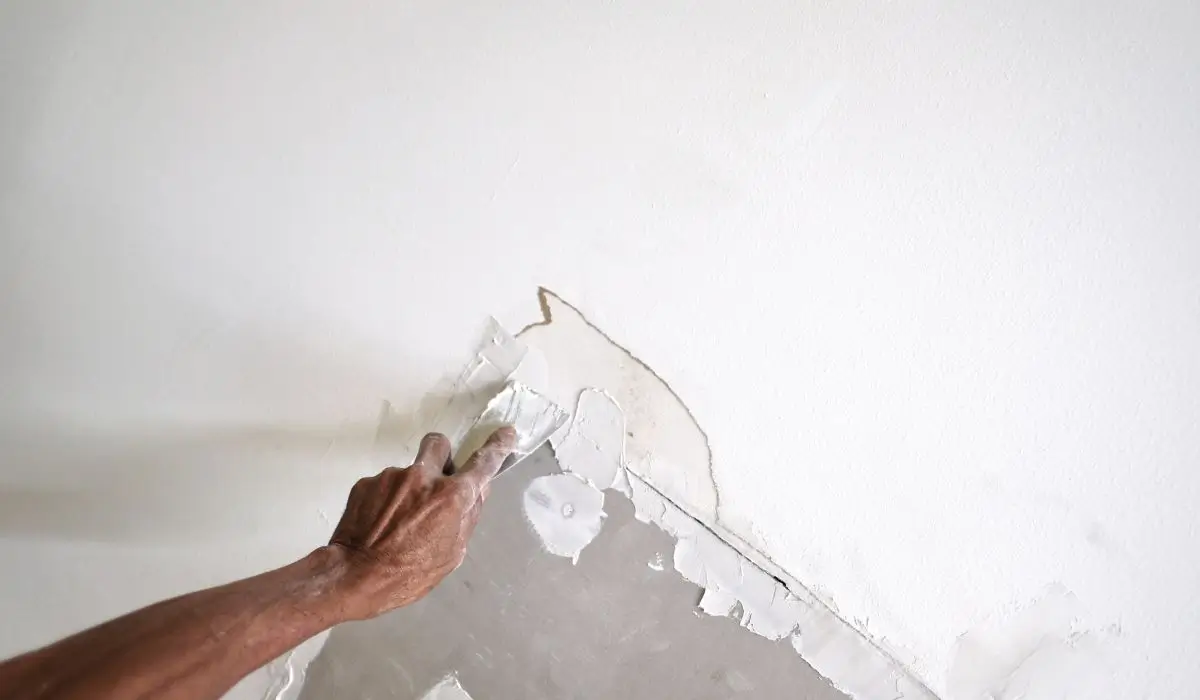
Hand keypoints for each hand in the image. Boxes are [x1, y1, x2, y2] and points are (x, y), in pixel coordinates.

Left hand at [326, 427, 516, 619]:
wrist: (353, 576)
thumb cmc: (409, 574)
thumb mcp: (452, 553)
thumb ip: (467, 517)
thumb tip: (478, 492)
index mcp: (452, 497)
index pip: (483, 463)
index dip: (498, 447)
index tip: (505, 435)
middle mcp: (423, 477)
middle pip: (439, 444)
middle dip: (442, 457)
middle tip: (436, 483)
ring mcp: (391, 476)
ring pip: (409, 472)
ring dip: (409, 489)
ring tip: (398, 523)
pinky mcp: (366, 483)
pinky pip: (384, 486)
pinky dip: (386, 501)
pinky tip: (379, 525)